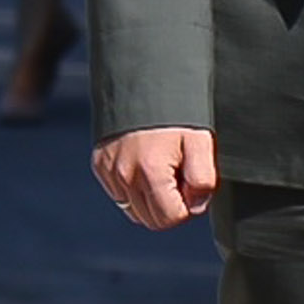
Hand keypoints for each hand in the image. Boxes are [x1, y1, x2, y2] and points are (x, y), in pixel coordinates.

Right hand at [93, 126, 216, 228]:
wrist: (144, 83)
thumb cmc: (176, 115)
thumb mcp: (201, 143)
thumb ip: (203, 180)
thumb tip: (196, 206)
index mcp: (150, 171)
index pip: (171, 218)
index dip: (189, 207)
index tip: (193, 187)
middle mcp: (124, 175)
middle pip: (152, 220)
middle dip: (172, 207)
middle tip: (181, 179)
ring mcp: (109, 172)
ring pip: (135, 211)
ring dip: (154, 201)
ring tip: (165, 172)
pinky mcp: (100, 166)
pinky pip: (120, 196)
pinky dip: (135, 190)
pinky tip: (148, 167)